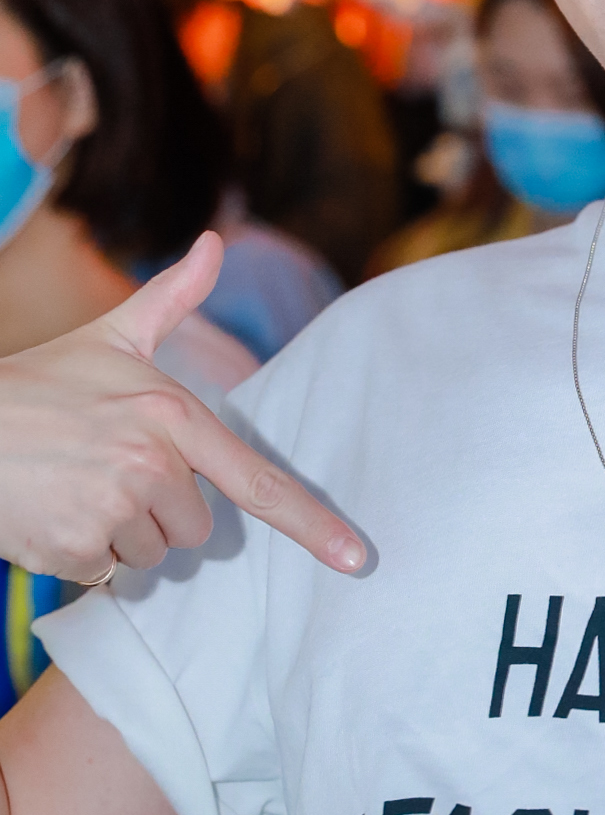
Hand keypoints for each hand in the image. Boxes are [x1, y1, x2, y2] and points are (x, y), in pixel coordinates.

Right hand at [0, 233, 363, 581]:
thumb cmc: (37, 386)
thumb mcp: (108, 339)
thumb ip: (171, 299)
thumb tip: (217, 242)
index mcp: (171, 415)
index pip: (257, 481)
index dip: (312, 524)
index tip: (357, 558)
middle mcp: (151, 462)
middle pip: (194, 529)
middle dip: (155, 512)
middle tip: (102, 472)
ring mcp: (114, 506)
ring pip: (150, 554)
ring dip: (116, 535)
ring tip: (72, 488)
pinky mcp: (75, 546)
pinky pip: (106, 573)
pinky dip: (79, 555)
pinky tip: (49, 514)